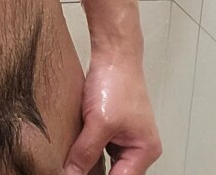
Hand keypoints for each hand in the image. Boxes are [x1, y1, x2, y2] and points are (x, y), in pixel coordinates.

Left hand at [62, 52, 161, 174]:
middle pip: (114, 173)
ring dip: (88, 160)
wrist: (113, 53)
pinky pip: (99, 145)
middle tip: (71, 169)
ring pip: (104, 159)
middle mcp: (138, 146)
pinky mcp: (112, 124)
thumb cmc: (116, 81)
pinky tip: (73, 146)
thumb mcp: (98, 122)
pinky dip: (87, 146)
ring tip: (71, 159)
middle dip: (92, 171)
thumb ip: (85, 152)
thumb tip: (70, 174)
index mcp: (144, 151)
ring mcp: (125, 135)